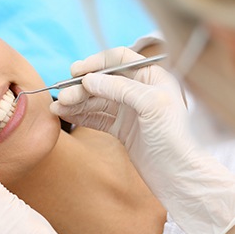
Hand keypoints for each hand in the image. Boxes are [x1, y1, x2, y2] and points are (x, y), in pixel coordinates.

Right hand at [51, 47, 234, 233]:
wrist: (177, 174)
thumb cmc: (174, 137)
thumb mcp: (150, 104)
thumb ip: (119, 88)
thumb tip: (88, 79)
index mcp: (152, 77)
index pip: (119, 59)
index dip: (96, 63)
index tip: (76, 71)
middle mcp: (140, 91)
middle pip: (103, 82)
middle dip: (81, 88)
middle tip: (63, 97)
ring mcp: (129, 111)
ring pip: (97, 101)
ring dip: (77, 103)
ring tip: (57, 108)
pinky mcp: (121, 129)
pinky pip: (97, 117)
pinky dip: (81, 116)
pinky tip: (66, 115)